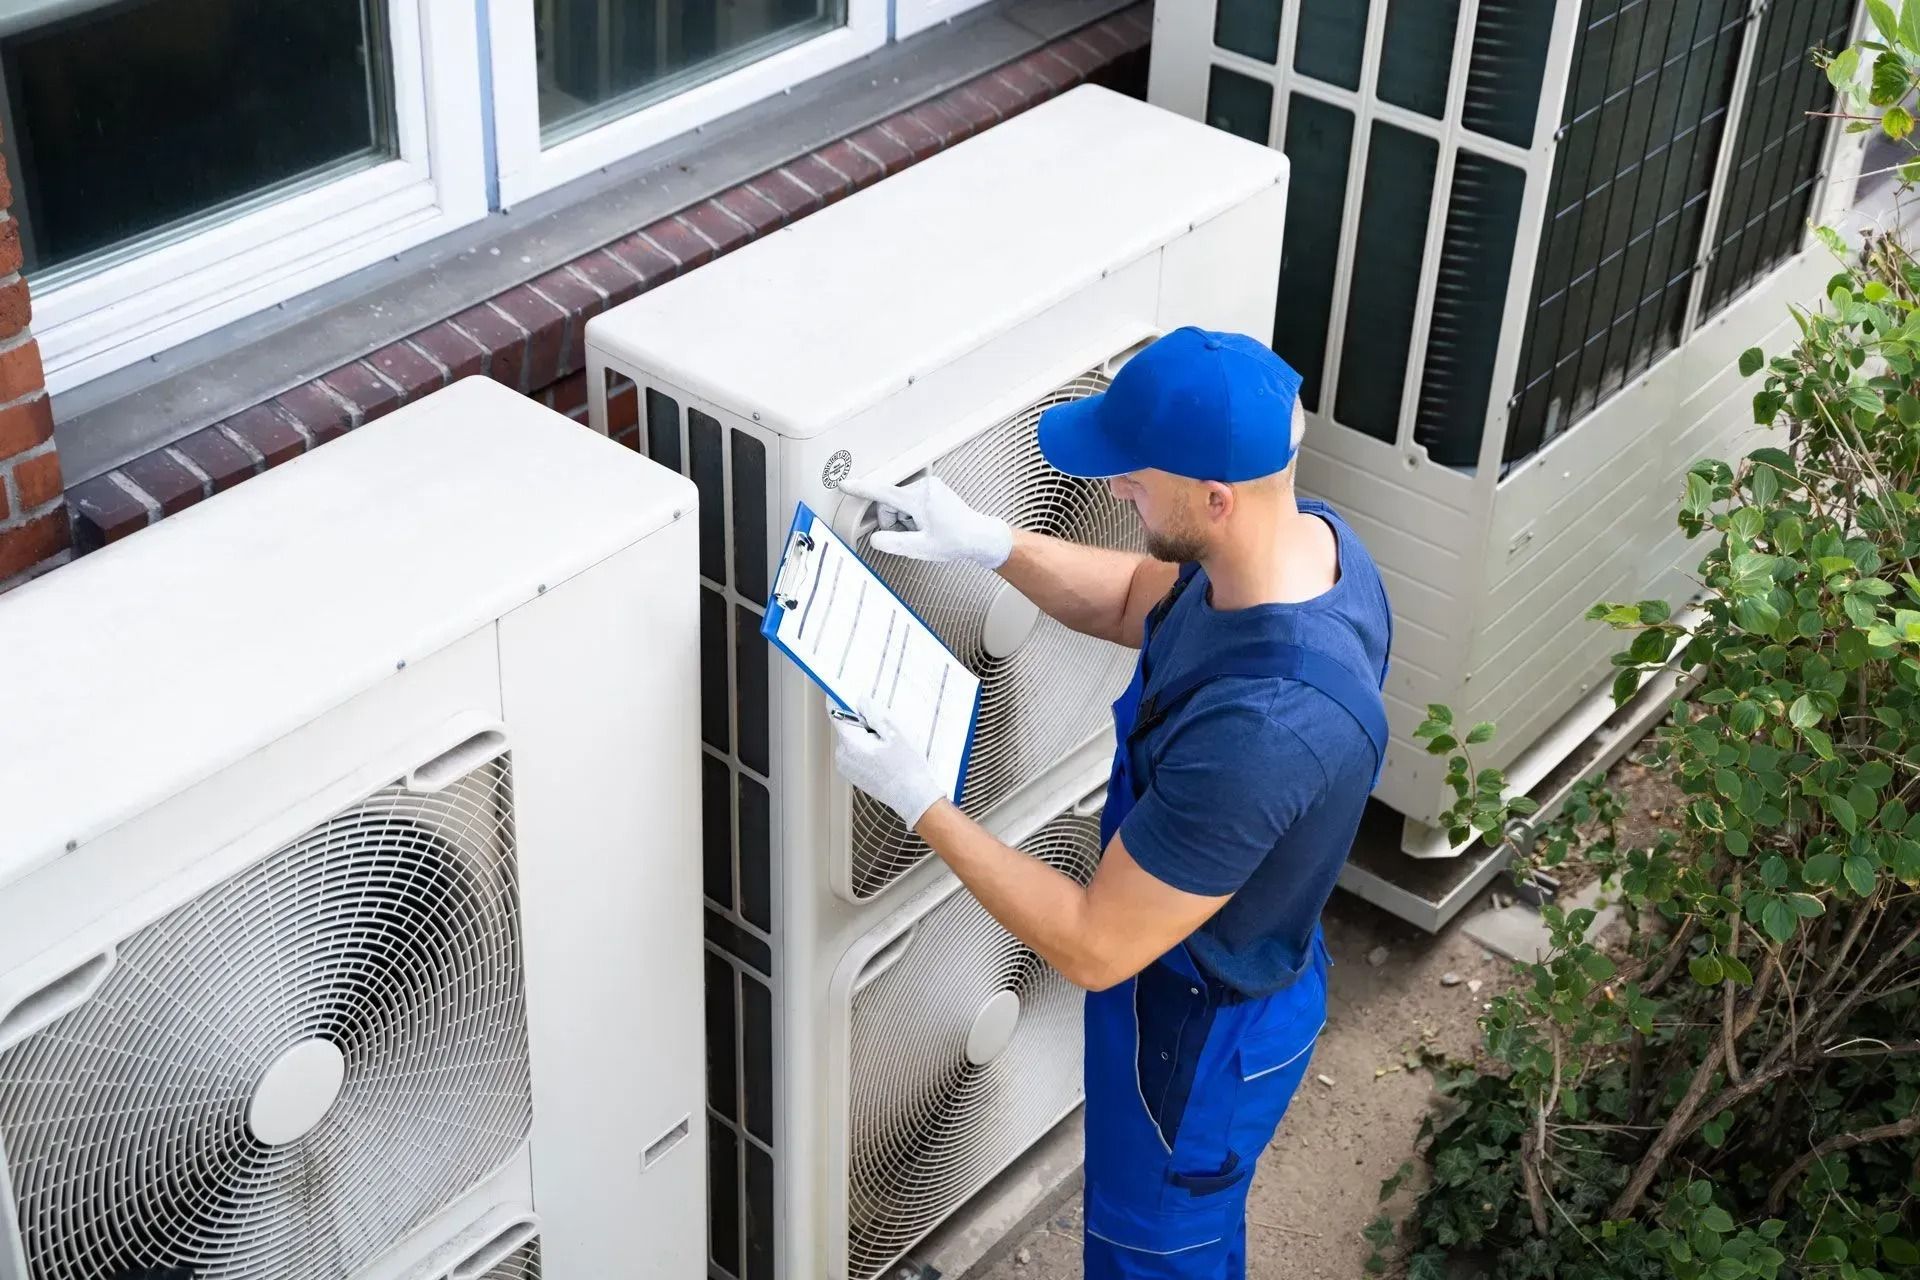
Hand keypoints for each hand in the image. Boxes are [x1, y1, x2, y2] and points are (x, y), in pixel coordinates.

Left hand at [830, 702, 947, 828]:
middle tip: (885, 728)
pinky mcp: (853, 774)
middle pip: (846, 725)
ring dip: (867, 735)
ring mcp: (846, 767)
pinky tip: (885, 755)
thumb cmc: (907, 768)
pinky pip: (856, 751)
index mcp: (850, 744)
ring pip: (853, 738)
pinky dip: (868, 747)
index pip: (835, 712)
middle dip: (863, 720)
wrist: (914, 798)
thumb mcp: (895, 731)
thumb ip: (874, 712)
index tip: (846, 691)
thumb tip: (860, 700)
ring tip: (888, 746)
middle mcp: (843, 756)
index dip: (841, 698)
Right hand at [839, 476, 1012, 569]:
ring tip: (921, 531)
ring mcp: (930, 486)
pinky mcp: (933, 488)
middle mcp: (924, 487)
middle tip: (908, 537)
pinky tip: (926, 525)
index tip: (844, 484)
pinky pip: (910, 500)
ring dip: (903, 519)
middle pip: (889, 502)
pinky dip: (911, 514)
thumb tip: (876, 539)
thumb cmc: (955, 542)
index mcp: (919, 499)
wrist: (978, 536)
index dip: (861, 489)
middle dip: (892, 520)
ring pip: (899, 502)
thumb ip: (894, 544)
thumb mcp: (921, 549)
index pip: (883, 493)